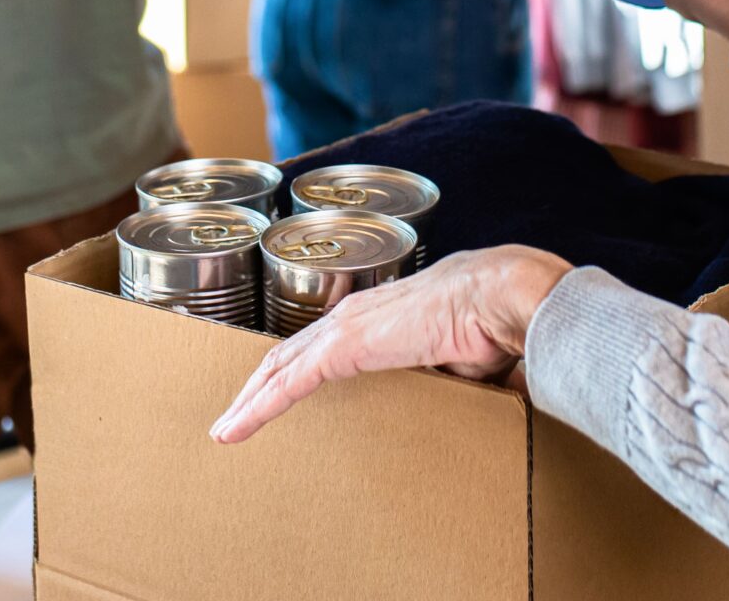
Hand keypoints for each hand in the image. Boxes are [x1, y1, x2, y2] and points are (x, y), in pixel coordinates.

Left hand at [211, 246, 572, 443]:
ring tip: (226, 430)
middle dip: (259, 385)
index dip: (294, 369)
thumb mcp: (459, 361)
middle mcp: (353, 316)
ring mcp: (344, 329)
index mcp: (380, 315)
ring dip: (249, 400)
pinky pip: (289, 383)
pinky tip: (234, 430)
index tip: (275, 394)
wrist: (502, 298)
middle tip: (234, 416)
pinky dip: (257, 407)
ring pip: (279, 368)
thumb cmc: (493, 322)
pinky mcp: (342, 348)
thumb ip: (442, 379)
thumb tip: (458, 404)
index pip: (321, 344)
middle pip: (289, 354)